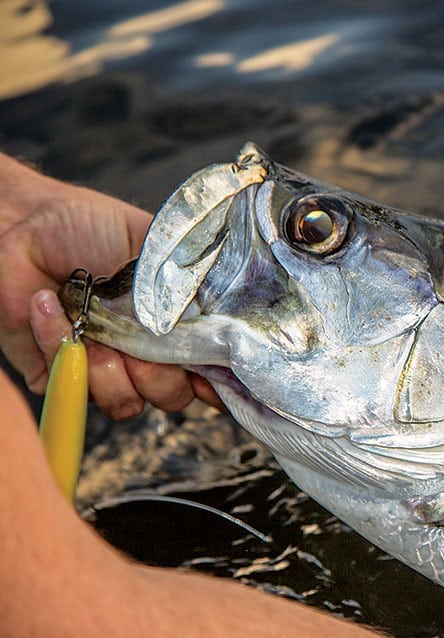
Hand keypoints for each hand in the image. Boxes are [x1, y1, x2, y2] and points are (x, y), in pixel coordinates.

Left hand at [0, 153, 221, 417]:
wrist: (26, 225)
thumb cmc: (93, 229)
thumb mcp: (155, 253)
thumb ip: (189, 292)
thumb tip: (214, 324)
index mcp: (178, 330)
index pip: (212, 375)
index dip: (215, 383)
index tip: (207, 374)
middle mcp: (147, 356)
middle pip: (173, 397)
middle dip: (157, 373)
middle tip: (136, 338)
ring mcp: (105, 369)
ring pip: (126, 404)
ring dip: (106, 365)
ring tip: (86, 319)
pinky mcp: (59, 374)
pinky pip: (70, 387)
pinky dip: (56, 341)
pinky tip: (50, 303)